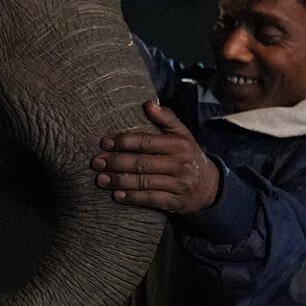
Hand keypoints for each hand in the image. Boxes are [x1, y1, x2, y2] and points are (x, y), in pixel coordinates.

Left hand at [92, 100, 220, 213]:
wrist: (210, 187)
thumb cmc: (188, 155)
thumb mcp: (182, 135)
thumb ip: (166, 118)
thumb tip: (148, 103)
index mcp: (179, 145)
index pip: (146, 141)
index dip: (124, 142)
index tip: (104, 142)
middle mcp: (180, 164)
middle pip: (142, 163)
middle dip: (116, 162)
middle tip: (96, 162)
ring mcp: (178, 185)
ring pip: (144, 182)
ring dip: (119, 181)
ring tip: (100, 179)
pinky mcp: (176, 203)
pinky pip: (151, 200)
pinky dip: (133, 198)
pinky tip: (117, 196)